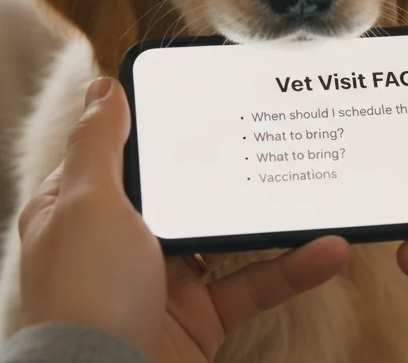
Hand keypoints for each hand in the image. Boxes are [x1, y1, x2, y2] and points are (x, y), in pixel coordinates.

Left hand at [18, 78, 351, 361]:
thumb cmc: (85, 296)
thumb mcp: (85, 204)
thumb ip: (99, 144)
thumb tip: (103, 88)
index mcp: (80, 210)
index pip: (119, 152)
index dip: (159, 123)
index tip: (206, 96)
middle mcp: (118, 242)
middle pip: (180, 188)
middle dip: (227, 164)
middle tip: (275, 127)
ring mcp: (160, 281)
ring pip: (225, 235)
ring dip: (270, 215)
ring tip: (313, 183)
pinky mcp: (199, 319)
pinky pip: (253, 285)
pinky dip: (292, 269)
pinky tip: (328, 249)